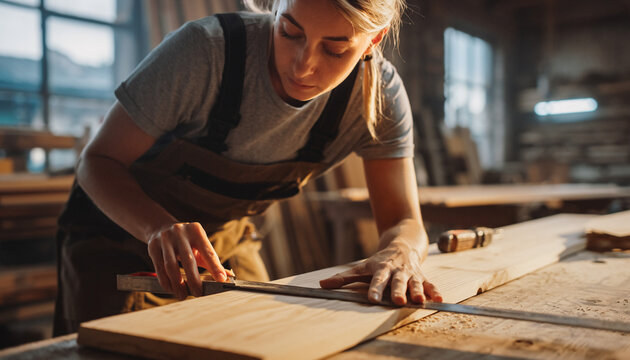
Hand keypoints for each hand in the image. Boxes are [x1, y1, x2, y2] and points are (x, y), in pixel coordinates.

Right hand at [147, 222, 230, 299]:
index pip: (207, 251)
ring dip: (178, 283)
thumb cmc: (186, 241)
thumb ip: (211, 260)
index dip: (215, 267)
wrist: (160, 226)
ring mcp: (165, 239)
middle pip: (189, 260)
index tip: (221, 280)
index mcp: (196, 230)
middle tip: (198, 294)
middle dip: (194, 280)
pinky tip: (171, 289)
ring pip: (171, 266)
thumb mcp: (199, 245)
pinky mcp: (153, 246)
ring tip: (183, 295)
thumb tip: (227, 276)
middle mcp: (180, 232)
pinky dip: (165, 281)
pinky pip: (159, 267)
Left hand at [319, 239, 442, 305]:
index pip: (376, 280)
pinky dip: (434, 291)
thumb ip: (343, 278)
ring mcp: (410, 273)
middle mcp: (397, 271)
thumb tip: (321, 285)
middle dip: (398, 291)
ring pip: (414, 282)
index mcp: (381, 268)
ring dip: (417, 291)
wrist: (403, 243)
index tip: (372, 299)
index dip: (374, 289)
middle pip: (397, 281)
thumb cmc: (379, 261)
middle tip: (398, 301)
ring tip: (418, 301)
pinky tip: (439, 299)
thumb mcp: (362, 267)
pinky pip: (429, 283)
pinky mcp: (421, 276)